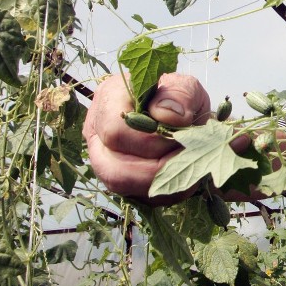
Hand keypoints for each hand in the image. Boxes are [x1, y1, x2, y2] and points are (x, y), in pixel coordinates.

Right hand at [82, 73, 211, 204]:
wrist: (188, 118)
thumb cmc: (181, 100)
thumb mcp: (187, 87)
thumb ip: (180, 94)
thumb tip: (167, 115)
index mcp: (109, 99)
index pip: (115, 131)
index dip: (151, 140)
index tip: (180, 135)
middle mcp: (97, 131)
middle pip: (112, 167)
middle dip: (156, 169)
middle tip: (186, 157)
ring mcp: (103, 158)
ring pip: (120, 186)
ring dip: (160, 184)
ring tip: (188, 169)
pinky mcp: (118, 179)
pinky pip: (135, 197)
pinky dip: (164, 193)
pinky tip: (183, 179)